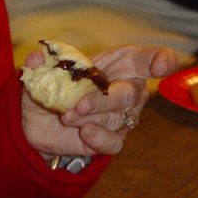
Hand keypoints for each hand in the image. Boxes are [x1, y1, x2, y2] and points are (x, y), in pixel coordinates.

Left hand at [21, 45, 178, 160]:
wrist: (38, 121)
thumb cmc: (52, 86)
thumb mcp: (41, 72)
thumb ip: (39, 63)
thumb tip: (36, 56)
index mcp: (116, 64)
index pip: (145, 59)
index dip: (158, 59)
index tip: (161, 65)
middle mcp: (126, 89)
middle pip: (131, 93)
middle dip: (106, 99)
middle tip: (79, 105)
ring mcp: (122, 116)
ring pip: (116, 117)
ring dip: (89, 117)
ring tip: (66, 116)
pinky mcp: (112, 138)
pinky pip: (114, 141)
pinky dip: (99, 136)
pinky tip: (84, 132)